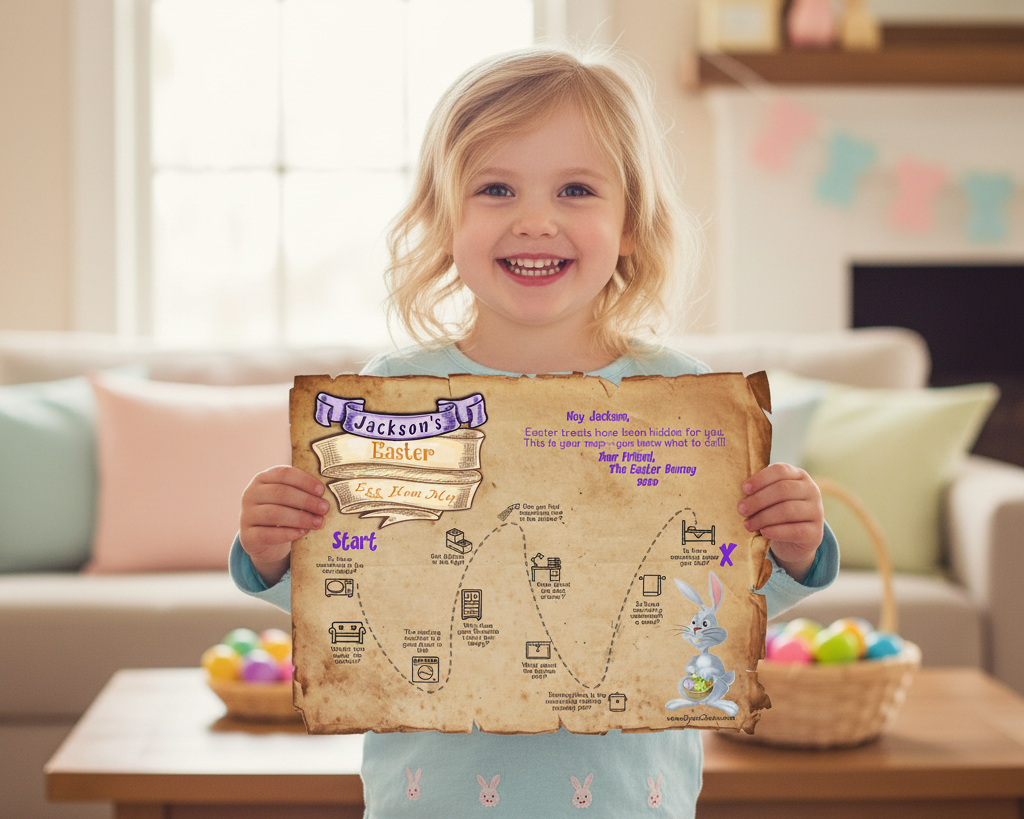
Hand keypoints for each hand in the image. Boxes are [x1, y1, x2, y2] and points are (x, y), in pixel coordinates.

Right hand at [240, 466, 328, 586]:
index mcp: (263, 479)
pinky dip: (288, 533)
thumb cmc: (282, 512)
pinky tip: (302, 533)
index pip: (283, 473)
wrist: (262, 540)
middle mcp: (251, 494)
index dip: (304, 481)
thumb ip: (302, 492)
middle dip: (306, 501)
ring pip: (274, 514)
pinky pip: (268, 534)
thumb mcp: (289, 499)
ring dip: (300, 518)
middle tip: (325, 508)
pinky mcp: (247, 536)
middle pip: (280, 493)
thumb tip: (329, 494)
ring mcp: (246, 515)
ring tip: (318, 522)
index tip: (322, 490)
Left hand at [738, 463, 823, 582]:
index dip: (760, 479)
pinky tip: (763, 532)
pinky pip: (795, 530)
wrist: (797, 540)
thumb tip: (737, 491)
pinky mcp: (816, 533)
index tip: (743, 489)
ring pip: (788, 510)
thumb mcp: (772, 498)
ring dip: (763, 517)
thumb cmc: (778, 513)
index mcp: (799, 476)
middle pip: (783, 490)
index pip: (780, 470)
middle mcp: (812, 490)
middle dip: (758, 500)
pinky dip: (776, 531)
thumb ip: (761, 491)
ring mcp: (817, 511)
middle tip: (741, 509)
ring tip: (747, 524)